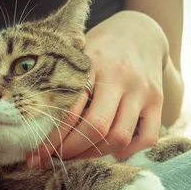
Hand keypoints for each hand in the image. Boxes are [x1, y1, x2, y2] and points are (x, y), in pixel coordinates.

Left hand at [28, 11, 167, 164]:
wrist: (140, 31)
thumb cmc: (99, 49)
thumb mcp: (77, 54)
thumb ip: (61, 81)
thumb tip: (32, 122)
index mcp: (93, 64)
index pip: (70, 110)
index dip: (52, 139)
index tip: (35, 156)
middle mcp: (120, 76)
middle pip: (96, 127)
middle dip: (71, 150)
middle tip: (56, 158)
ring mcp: (142, 89)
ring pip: (120, 136)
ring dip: (96, 154)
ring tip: (80, 156)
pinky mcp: (158, 100)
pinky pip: (147, 137)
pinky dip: (128, 151)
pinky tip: (112, 150)